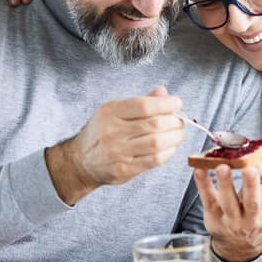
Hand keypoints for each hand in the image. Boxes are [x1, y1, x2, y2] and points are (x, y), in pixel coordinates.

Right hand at [46, 87, 184, 204]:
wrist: (80, 161)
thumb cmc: (102, 132)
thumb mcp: (115, 111)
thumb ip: (141, 102)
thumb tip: (164, 92)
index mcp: (110, 111)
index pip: (144, 105)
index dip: (166, 104)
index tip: (177, 103)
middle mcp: (112, 131)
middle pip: (154, 124)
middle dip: (174, 122)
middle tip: (181, 121)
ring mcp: (117, 152)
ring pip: (156, 143)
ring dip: (175, 137)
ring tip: (179, 134)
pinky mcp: (124, 169)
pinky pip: (154, 160)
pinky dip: (168, 152)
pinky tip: (170, 147)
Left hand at [193, 154, 261, 261]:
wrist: (238, 243)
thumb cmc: (253, 212)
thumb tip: (259, 153)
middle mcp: (254, 220)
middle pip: (253, 202)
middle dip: (250, 184)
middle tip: (249, 167)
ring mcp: (233, 222)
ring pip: (229, 203)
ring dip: (225, 184)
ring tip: (222, 167)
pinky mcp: (215, 220)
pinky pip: (209, 201)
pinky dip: (204, 185)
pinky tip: (200, 170)